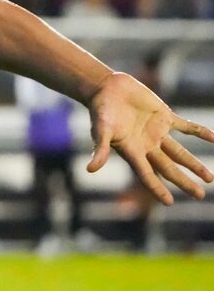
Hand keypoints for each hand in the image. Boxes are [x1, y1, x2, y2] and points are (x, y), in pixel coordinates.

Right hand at [86, 72, 213, 204]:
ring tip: (210, 178)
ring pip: (179, 152)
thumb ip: (99, 149)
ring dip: (194, 164)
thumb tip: (90, 170)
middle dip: (184, 182)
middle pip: (169, 168)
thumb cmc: (100, 110)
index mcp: (132, 151)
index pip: (147, 174)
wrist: (106, 88)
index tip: (169, 202)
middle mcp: (147, 145)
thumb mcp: (100, 130)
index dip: (157, 188)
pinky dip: (200, 133)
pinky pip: (186, 127)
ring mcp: (157, 131)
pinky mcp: (164, 116)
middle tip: (200, 195)